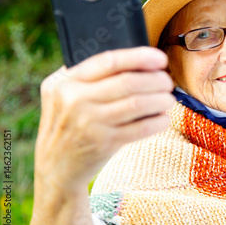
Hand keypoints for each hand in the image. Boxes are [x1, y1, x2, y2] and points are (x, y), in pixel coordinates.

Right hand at [35, 46, 175, 189]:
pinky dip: (157, 121)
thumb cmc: (68, 124)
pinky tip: (163, 119)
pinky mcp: (104, 144)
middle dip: (156, 80)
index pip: (110, 61)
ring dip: (161, 100)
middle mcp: (76, 100)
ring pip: (138, 103)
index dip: (140, 57)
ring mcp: (89, 123)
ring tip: (169, 99)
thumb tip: (136, 60)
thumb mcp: (64, 95)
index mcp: (67, 82)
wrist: (56, 167)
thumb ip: (88, 76)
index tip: (160, 59)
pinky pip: (141, 128)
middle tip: (168, 82)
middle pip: (129, 82)